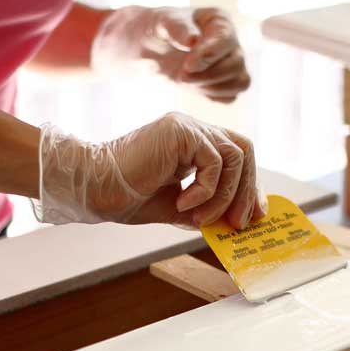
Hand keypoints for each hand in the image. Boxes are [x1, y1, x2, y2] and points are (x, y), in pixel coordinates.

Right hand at [34, 113, 264, 228]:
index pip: (237, 156)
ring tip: (201, 218)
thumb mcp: (178, 207)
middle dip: (247, 190)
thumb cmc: (128, 197)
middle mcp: (194, 130)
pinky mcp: (180, 131)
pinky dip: (205, 190)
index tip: (253, 216)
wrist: (96, 188)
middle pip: (244, 150)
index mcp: (193, 144)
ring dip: (224, 196)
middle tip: (238, 223)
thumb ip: (206, 208)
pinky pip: (213, 161)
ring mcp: (188, 127)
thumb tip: (235, 221)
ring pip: (235, 156)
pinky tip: (182, 204)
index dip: (250, 185)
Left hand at [92, 6, 251, 102]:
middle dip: (208, 74)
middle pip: (235, 64)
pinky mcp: (227, 83)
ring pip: (239, 82)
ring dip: (211, 87)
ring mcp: (232, 63)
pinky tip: (194, 87)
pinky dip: (213, 95)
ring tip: (185, 80)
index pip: (225, 40)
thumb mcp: (162, 23)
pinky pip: (230, 96)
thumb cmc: (159, 30)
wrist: (153, 48)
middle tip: (181, 76)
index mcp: (220, 21)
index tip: (187, 65)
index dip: (208, 55)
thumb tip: (193, 40)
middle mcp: (231, 42)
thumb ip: (176, 28)